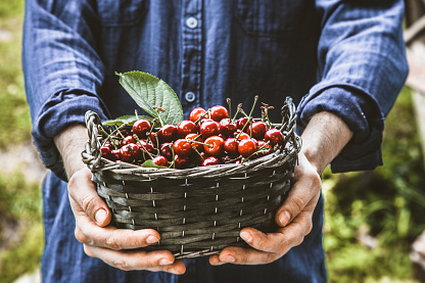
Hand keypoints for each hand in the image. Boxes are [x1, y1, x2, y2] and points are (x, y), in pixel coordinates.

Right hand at [69, 167, 185, 273]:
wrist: (87, 183)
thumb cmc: (86, 179)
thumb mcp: (81, 183)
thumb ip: (90, 200)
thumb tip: (104, 219)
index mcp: (86, 229)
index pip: (110, 239)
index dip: (133, 240)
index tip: (156, 235)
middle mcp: (95, 244)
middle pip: (122, 258)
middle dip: (147, 259)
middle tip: (170, 256)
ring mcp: (107, 250)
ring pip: (131, 263)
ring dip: (155, 265)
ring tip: (178, 266)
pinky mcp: (119, 250)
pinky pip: (137, 259)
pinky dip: (155, 263)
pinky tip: (175, 264)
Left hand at [209, 152, 320, 264]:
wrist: (299, 168)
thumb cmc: (302, 171)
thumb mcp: (306, 181)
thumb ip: (296, 200)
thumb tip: (281, 220)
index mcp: (301, 224)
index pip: (283, 240)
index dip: (264, 241)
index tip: (244, 233)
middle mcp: (290, 234)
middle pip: (269, 253)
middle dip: (246, 255)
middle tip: (224, 254)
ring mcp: (278, 235)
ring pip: (260, 254)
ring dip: (239, 257)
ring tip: (217, 257)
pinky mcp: (266, 231)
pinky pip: (252, 247)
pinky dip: (236, 252)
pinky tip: (216, 256)